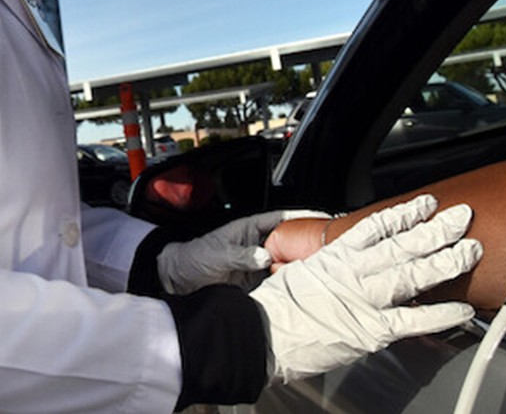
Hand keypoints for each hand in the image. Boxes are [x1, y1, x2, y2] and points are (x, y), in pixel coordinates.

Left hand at [157, 210, 329, 293]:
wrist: (178, 282)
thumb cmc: (193, 259)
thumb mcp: (217, 254)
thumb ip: (240, 255)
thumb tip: (264, 257)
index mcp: (248, 229)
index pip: (280, 219)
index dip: (301, 217)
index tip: (321, 218)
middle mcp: (256, 245)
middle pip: (288, 242)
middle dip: (306, 243)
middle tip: (327, 248)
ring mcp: (257, 265)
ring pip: (284, 263)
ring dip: (299, 266)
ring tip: (318, 269)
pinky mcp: (255, 284)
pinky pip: (275, 282)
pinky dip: (287, 285)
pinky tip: (299, 288)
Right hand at [249, 194, 481, 382]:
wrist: (261, 334)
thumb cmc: (274, 310)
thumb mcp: (297, 275)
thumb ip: (325, 268)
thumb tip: (337, 265)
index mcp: (336, 257)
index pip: (377, 226)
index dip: (405, 213)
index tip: (425, 203)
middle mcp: (354, 273)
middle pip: (403, 244)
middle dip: (436, 229)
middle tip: (461, 216)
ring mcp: (365, 299)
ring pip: (413, 274)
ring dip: (445, 261)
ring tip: (470, 249)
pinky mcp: (372, 329)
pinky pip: (413, 320)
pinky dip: (439, 315)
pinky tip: (461, 309)